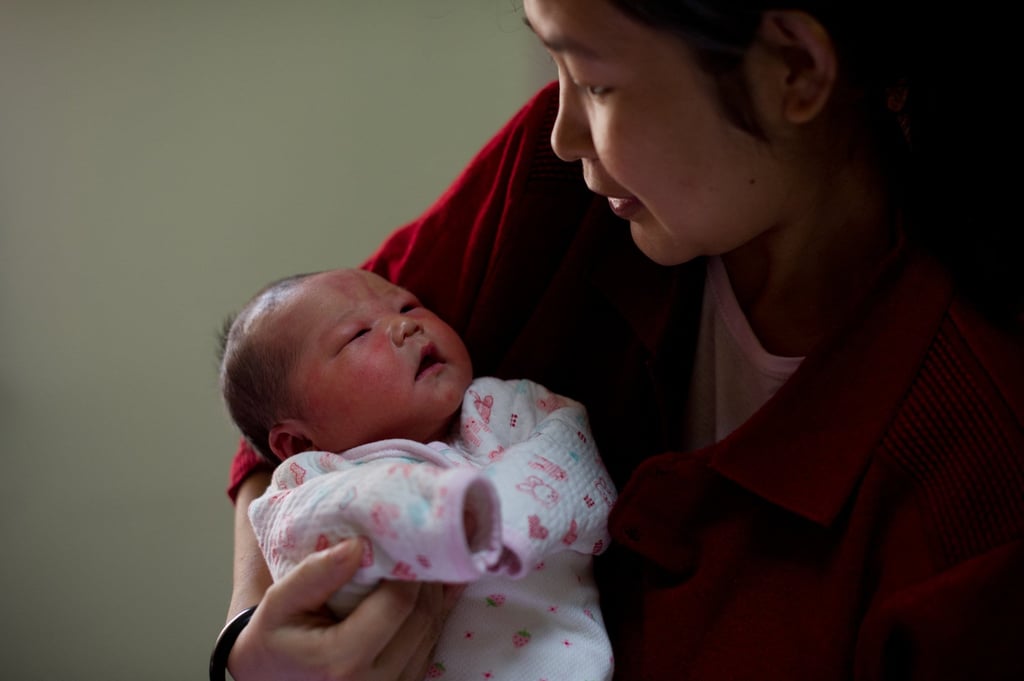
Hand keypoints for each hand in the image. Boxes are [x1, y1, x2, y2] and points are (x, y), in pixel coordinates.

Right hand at [227, 539, 461, 680]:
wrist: (273, 677)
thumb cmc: (275, 637)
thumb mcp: (279, 601)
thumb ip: (315, 573)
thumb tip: (358, 545)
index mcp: (342, 661)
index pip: (398, 604)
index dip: (408, 569)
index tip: (403, 540)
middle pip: (422, 617)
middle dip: (425, 578)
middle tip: (417, 546)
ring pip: (432, 631)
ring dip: (433, 595)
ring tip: (421, 563)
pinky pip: (430, 645)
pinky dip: (432, 614)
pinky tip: (426, 589)